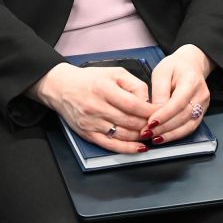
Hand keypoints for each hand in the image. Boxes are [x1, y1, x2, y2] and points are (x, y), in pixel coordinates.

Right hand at [30, 62, 154, 152]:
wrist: (61, 87)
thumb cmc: (90, 79)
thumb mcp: (115, 73)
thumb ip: (135, 85)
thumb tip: (148, 101)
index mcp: (104, 89)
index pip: (133, 104)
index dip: (150, 111)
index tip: (161, 112)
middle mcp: (96, 107)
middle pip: (129, 121)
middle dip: (148, 124)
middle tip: (160, 125)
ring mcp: (91, 122)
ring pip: (121, 134)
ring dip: (140, 137)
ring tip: (152, 134)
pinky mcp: (87, 133)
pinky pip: (109, 145)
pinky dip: (126, 149)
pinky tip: (138, 148)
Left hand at [146, 44, 212, 143]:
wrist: (190, 65)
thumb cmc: (175, 67)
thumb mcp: (161, 72)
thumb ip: (159, 91)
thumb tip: (155, 111)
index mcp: (192, 81)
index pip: (179, 102)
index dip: (164, 114)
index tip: (150, 123)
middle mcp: (201, 94)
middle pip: (183, 116)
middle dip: (164, 127)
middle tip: (146, 133)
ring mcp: (203, 105)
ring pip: (187, 125)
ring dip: (169, 134)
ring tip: (152, 138)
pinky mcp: (201, 113)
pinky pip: (189, 128)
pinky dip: (175, 135)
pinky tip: (162, 138)